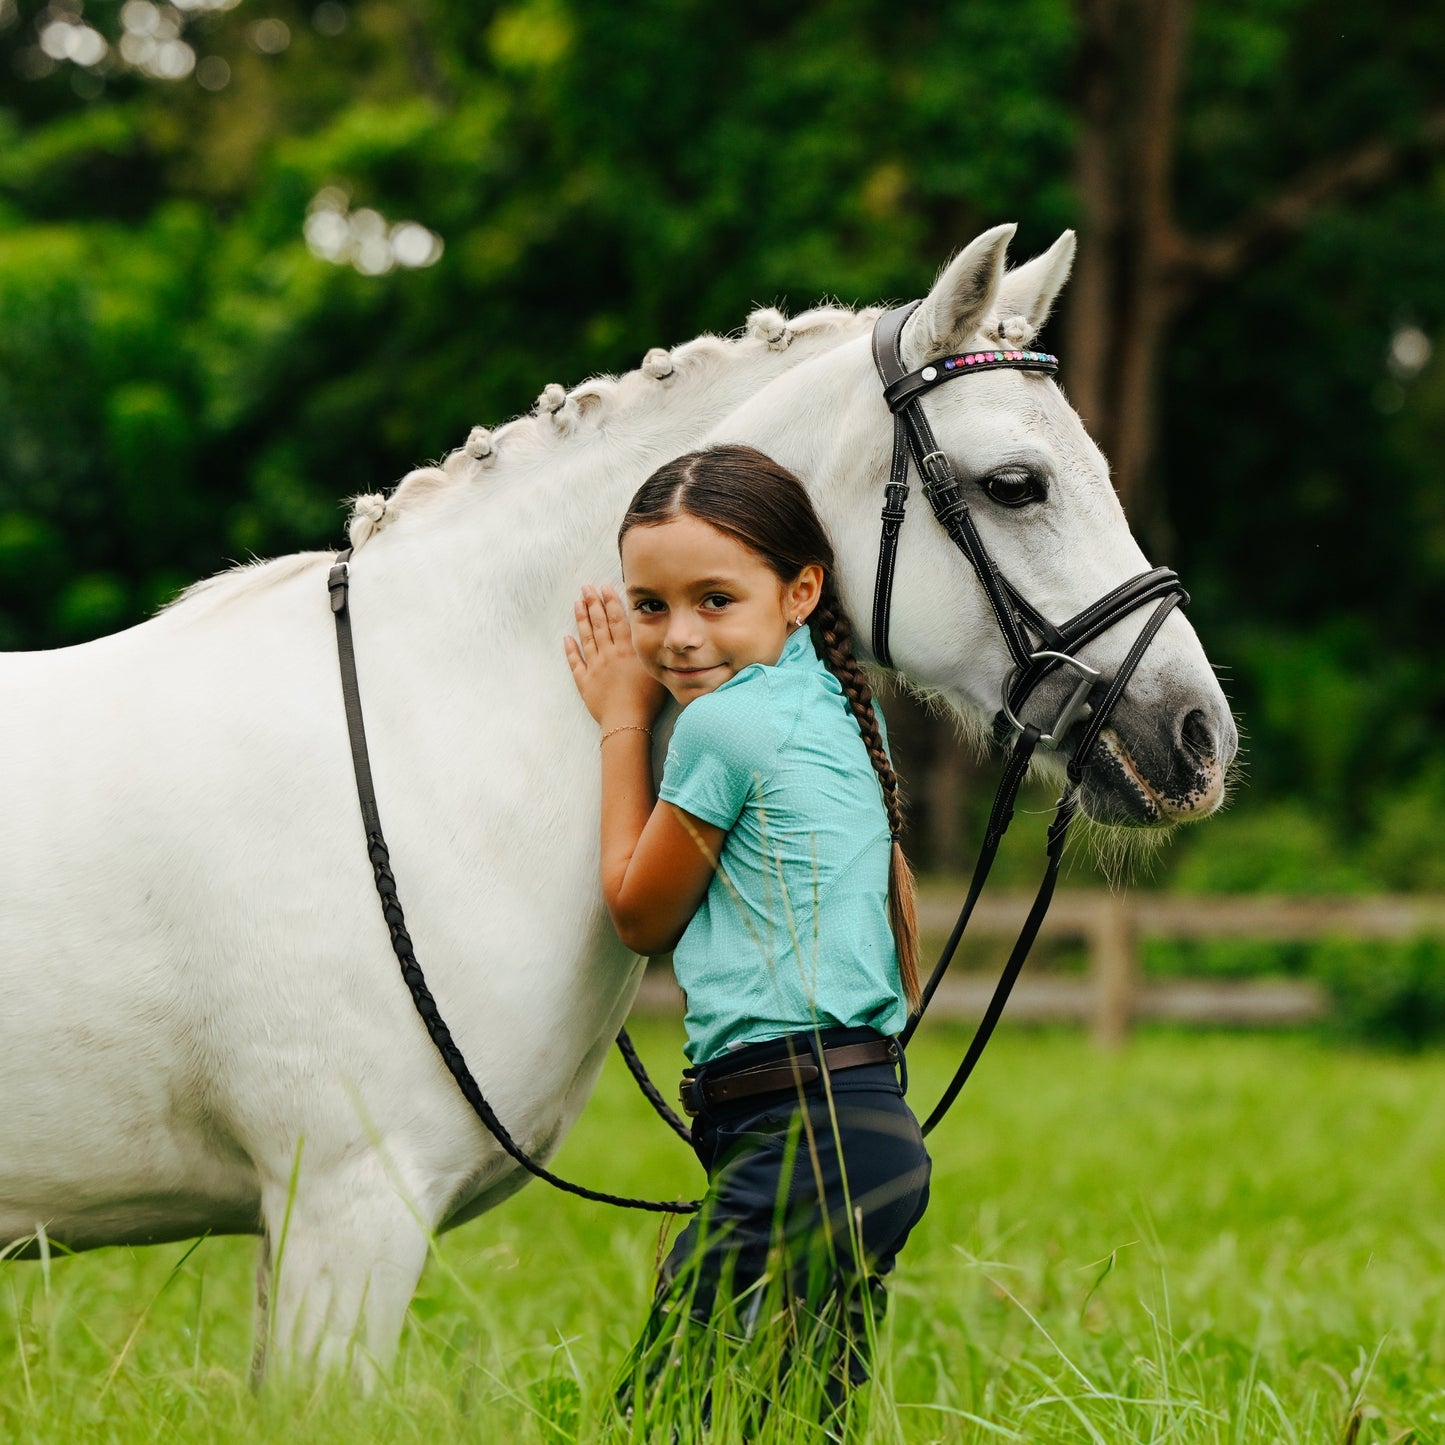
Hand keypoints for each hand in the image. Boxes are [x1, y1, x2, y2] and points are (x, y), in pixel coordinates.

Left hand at [564, 583, 666, 728]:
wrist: (627, 722)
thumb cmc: (648, 700)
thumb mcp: (658, 669)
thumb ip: (654, 650)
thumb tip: (657, 631)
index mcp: (627, 650)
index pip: (617, 619)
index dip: (610, 601)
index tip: (603, 587)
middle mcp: (609, 654)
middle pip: (599, 624)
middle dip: (592, 603)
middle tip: (586, 587)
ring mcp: (595, 667)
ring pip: (587, 638)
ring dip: (581, 619)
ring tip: (577, 603)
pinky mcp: (585, 683)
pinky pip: (576, 663)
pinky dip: (570, 650)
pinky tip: (567, 638)